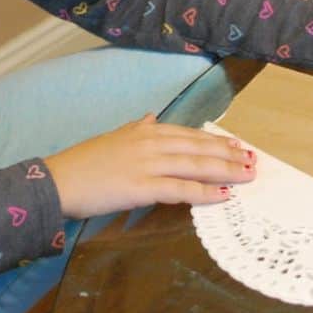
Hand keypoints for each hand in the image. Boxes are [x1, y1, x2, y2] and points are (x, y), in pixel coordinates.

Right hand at [44, 114, 255, 218]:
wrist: (59, 180)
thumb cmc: (85, 162)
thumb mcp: (114, 136)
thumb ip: (136, 127)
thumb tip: (150, 117)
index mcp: (145, 130)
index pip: (190, 134)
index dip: (215, 141)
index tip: (236, 145)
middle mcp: (150, 142)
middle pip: (199, 147)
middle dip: (229, 154)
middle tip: (253, 160)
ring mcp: (147, 164)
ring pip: (196, 165)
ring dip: (226, 170)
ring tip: (247, 175)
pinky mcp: (142, 187)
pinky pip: (180, 189)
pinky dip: (205, 192)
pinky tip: (224, 196)